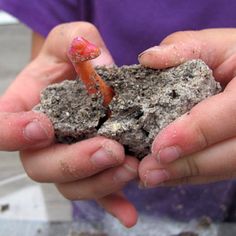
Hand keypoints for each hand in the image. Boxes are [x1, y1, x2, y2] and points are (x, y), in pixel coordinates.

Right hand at [3, 22, 138, 226]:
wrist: (86, 77)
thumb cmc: (73, 58)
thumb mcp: (72, 39)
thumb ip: (77, 43)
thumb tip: (101, 71)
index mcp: (26, 110)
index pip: (3, 127)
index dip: (13, 133)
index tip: (41, 127)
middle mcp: (42, 142)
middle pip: (43, 165)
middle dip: (74, 162)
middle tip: (109, 150)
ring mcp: (67, 159)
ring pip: (73, 184)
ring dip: (100, 182)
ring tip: (130, 167)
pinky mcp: (92, 169)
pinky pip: (98, 192)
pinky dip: (112, 203)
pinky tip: (128, 213)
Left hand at [138, 29, 235, 186]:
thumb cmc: (233, 58)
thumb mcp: (215, 46)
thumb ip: (186, 48)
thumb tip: (149, 58)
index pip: (233, 113)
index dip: (196, 133)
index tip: (160, 148)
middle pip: (230, 154)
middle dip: (188, 165)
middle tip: (148, 172)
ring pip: (224, 167)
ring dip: (186, 175)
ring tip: (151, 178)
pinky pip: (218, 170)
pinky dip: (190, 175)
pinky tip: (165, 175)